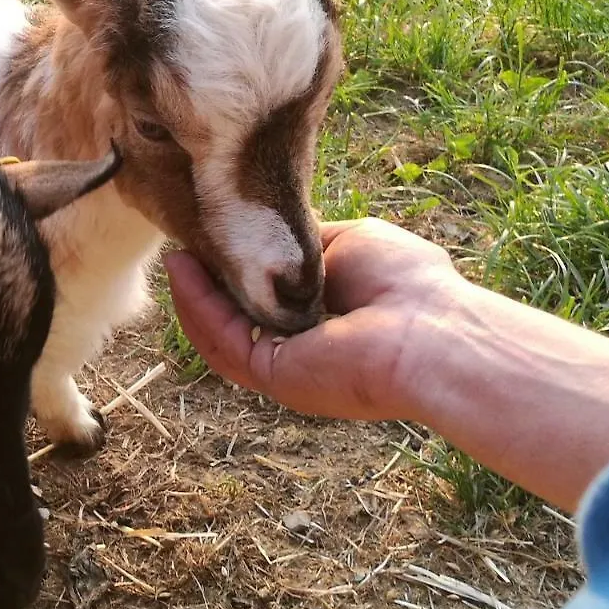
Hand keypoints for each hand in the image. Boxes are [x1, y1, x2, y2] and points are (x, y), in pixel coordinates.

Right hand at [164, 217, 462, 421]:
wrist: (432, 331)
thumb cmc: (406, 284)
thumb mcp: (349, 243)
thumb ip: (307, 242)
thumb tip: (273, 231)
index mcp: (323, 321)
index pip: (267, 300)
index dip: (238, 271)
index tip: (216, 237)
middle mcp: (301, 349)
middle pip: (237, 318)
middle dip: (208, 285)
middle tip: (186, 247)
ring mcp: (285, 367)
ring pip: (222, 334)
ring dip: (194, 296)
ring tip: (176, 257)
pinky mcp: (273, 377)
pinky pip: (223, 342)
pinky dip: (199, 308)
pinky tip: (186, 272)